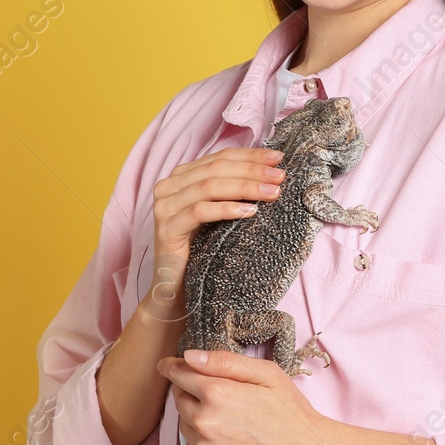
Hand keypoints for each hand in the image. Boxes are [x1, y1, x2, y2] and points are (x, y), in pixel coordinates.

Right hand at [142, 147, 287, 323]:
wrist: (178, 289)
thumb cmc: (204, 250)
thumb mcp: (220, 214)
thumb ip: (232, 190)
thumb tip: (271, 171)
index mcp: (182, 177)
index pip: (220, 157)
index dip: (250, 156)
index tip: (279, 158)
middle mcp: (168, 187)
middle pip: (216, 169)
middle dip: (252, 170)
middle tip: (280, 177)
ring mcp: (164, 207)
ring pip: (209, 187)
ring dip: (245, 187)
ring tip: (272, 193)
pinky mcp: (166, 229)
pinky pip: (199, 212)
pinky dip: (227, 209)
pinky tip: (249, 212)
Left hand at [157, 349, 335, 444]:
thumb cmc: (291, 412)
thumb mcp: (266, 374)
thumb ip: (225, 361)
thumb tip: (190, 356)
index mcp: (217, 393)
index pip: (180, 375)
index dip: (174, 367)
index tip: (168, 365)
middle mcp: (204, 422)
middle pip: (179, 399)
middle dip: (190, 392)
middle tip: (216, 393)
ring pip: (185, 424)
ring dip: (196, 417)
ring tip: (229, 418)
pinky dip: (203, 441)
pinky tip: (229, 439)